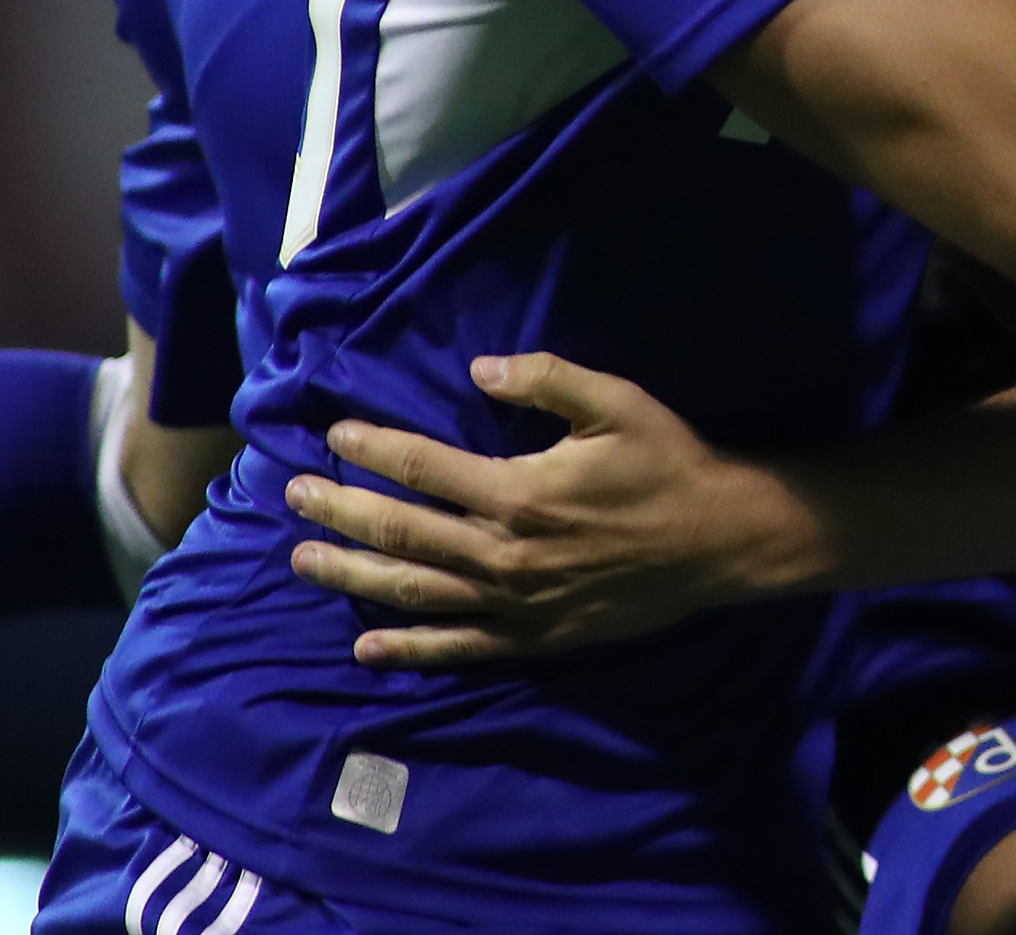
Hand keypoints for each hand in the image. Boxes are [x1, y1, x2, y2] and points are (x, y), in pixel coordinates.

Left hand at [282, 354, 822, 670]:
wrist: (720, 540)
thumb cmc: (668, 463)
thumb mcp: (618, 403)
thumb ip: (547, 380)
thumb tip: (479, 369)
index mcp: (518, 493)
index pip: (424, 468)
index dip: (375, 449)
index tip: (336, 435)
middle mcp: (503, 554)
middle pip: (403, 532)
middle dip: (341, 512)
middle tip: (294, 495)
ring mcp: (514, 603)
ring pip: (415, 591)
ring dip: (354, 576)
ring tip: (303, 561)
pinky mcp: (532, 637)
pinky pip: (458, 646)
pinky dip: (409, 647)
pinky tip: (367, 646)